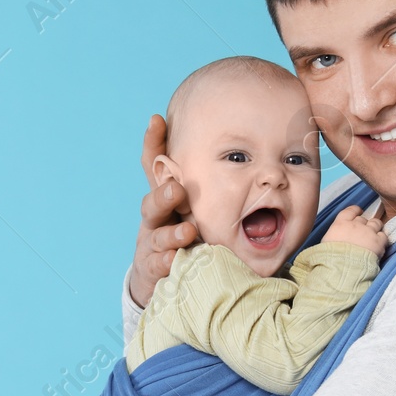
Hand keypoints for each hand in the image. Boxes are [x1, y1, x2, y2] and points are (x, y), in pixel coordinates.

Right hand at [129, 115, 197, 308]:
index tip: (157, 120)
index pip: (154, 167)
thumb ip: (212, 186)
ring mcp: (151, 243)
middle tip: (177, 189)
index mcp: (165, 198)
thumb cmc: (188, 234)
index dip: (153, 144)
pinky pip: (159, 264)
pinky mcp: (152, 268)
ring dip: (171, 233)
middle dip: (163, 195)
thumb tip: (244, 154)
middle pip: (152, 203)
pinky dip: (166, 260)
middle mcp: (155, 218)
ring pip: (157, 235)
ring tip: (188, 232)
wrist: (162, 275)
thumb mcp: (196, 208)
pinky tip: (174, 259)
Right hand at [321, 203, 387, 256]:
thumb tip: (333, 238)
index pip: (350, 211)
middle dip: (363, 224)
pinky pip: (383, 235)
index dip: (355, 210)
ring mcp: (368, 232)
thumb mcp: (325, 244)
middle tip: (362, 232)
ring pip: (376, 223)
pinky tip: (379, 245)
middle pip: (363, 219)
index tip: (358, 211)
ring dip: (375, 228)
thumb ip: (332, 236)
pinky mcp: (378, 242)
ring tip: (373, 235)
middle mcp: (355, 225)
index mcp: (341, 224)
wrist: (344, 269)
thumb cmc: (331, 258)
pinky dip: (382, 239)